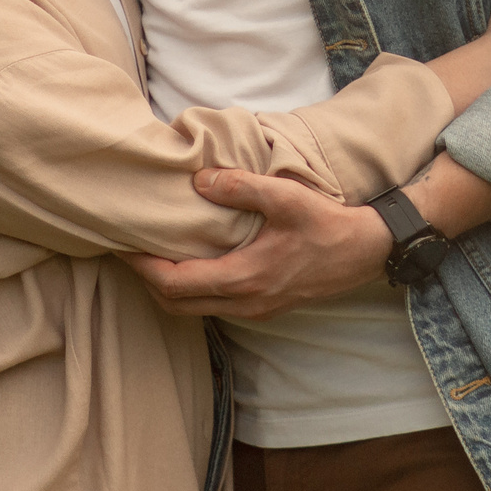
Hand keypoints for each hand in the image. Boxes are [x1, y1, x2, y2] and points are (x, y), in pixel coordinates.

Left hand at [123, 169, 390, 319]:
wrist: (367, 252)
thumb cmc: (328, 225)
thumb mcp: (286, 198)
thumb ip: (241, 188)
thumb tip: (199, 180)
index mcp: (244, 278)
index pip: (175, 283)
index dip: (143, 266)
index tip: (122, 244)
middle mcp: (245, 302)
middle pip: (175, 304)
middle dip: (147, 280)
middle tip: (128, 249)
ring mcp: (255, 309)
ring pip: (192, 309)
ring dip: (167, 287)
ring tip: (152, 254)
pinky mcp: (263, 307)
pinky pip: (212, 306)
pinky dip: (190, 290)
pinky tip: (189, 263)